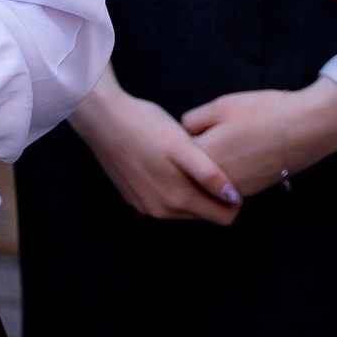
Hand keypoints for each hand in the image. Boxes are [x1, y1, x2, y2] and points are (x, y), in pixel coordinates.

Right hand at [68, 69, 240, 224]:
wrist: (102, 118)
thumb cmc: (145, 126)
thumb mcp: (182, 146)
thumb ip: (209, 175)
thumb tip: (234, 199)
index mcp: (177, 199)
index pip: (223, 217)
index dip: (234, 199)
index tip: (232, 174)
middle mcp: (161, 211)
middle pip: (204, 213)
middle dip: (213, 195)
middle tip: (211, 164)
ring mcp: (145, 206)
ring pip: (184, 208)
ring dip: (192, 191)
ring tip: (190, 161)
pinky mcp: (133, 198)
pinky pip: (164, 201)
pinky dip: (172, 187)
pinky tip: (166, 162)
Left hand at [182, 82, 336, 200]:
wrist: (309, 128)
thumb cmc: (263, 112)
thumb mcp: (220, 106)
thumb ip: (192, 121)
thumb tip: (181, 133)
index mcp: (204, 155)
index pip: (172, 156)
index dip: (170, 142)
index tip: (169, 134)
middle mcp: (215, 180)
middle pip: (186, 175)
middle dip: (182, 162)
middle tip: (185, 144)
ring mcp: (233, 189)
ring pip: (204, 185)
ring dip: (200, 172)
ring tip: (209, 150)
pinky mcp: (250, 192)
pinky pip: (223, 189)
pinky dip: (218, 179)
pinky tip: (227, 159)